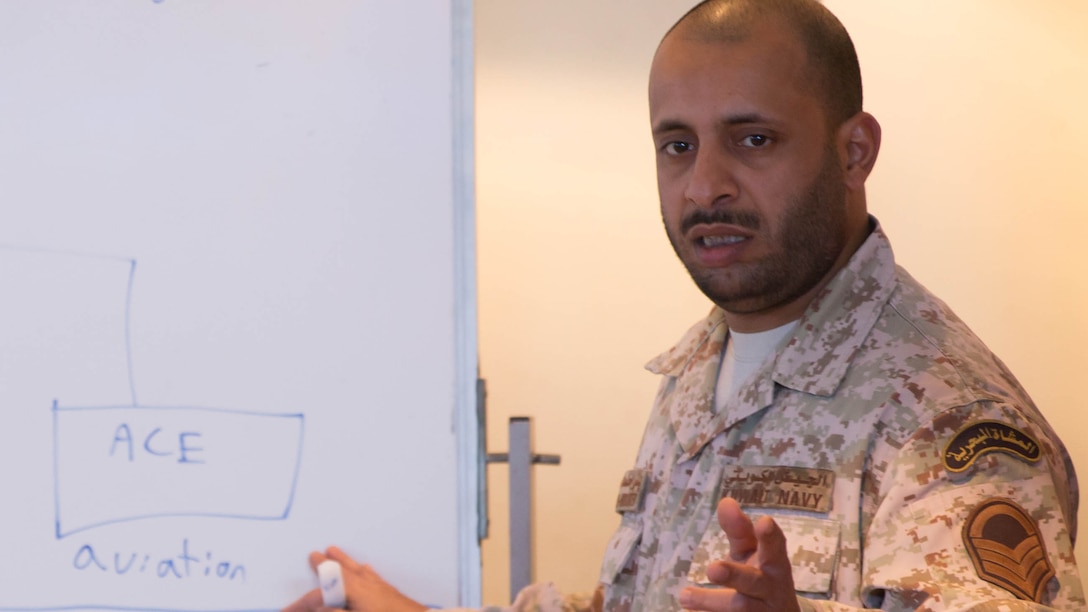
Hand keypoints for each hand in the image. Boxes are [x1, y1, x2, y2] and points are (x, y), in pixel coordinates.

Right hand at [282, 546, 427, 611]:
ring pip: (357, 571)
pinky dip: (366, 571)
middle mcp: (368, 587)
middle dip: (325, 567)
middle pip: (341, 574)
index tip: (285, 610)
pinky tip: (366, 567)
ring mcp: (381, 590)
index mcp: (356, 593)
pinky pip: (375, 577)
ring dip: (344, 562)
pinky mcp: (392, 595)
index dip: (300, 605)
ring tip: (333, 549)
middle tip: (313, 555)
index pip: (321, 597)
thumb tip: (320, 605)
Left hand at [678, 498, 800, 611]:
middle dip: (734, 575)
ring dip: (711, 602)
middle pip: (754, 582)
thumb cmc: (760, 576)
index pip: (775, 548)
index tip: (764, 521)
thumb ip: (739, 530)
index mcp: (775, 564)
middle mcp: (771, 589)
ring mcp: (763, 611)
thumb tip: (725, 501)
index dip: (770, 537)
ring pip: (740, 608)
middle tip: (712, 568)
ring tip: (685, 596)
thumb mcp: (751, 553)